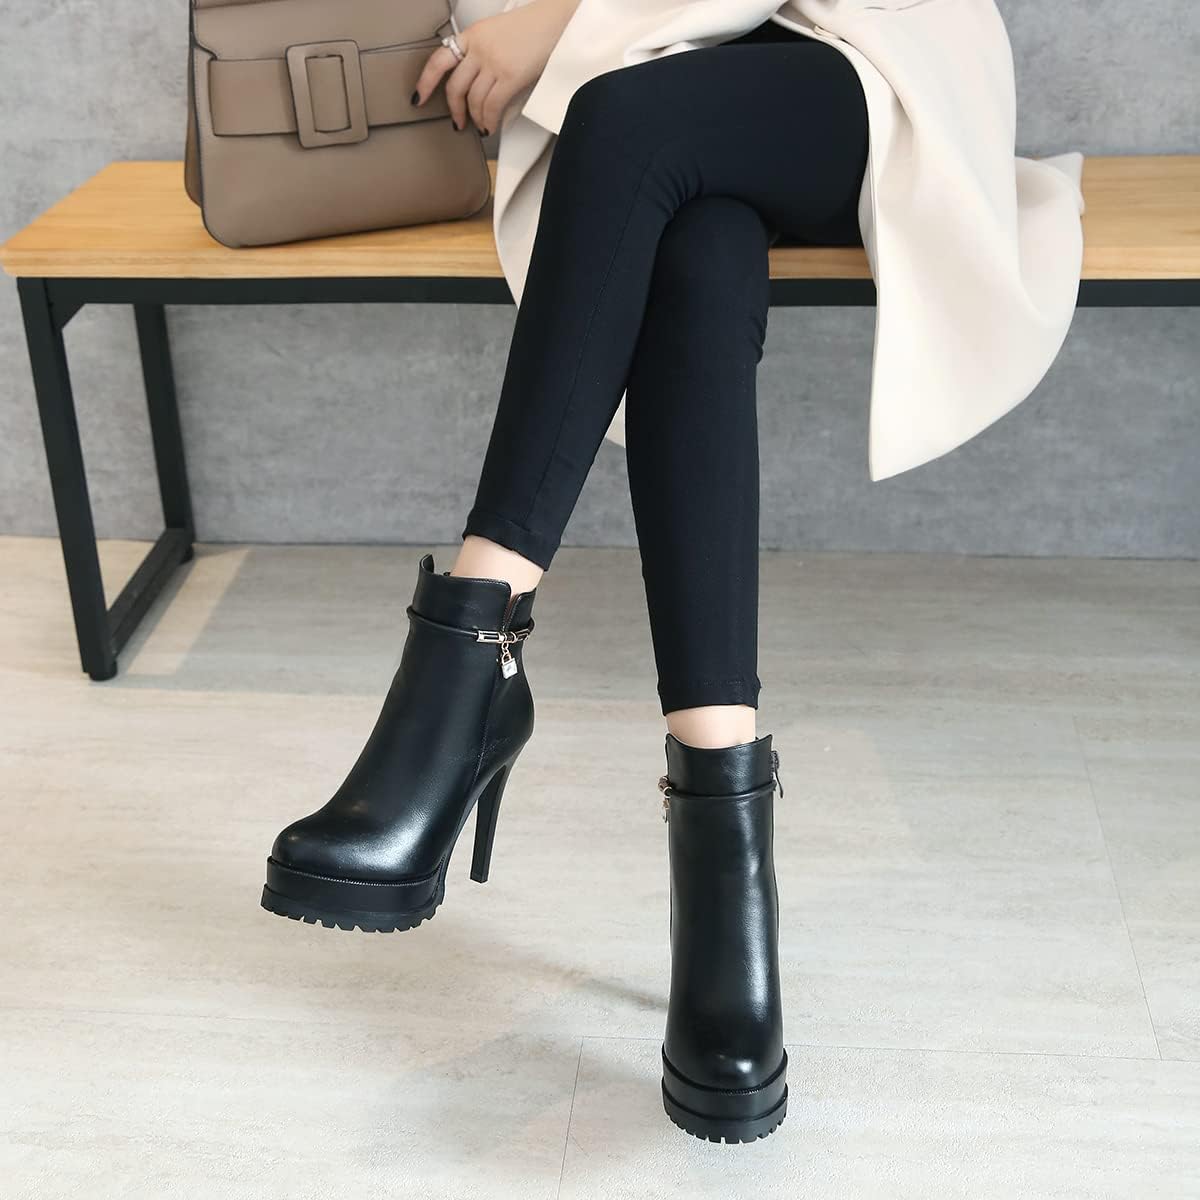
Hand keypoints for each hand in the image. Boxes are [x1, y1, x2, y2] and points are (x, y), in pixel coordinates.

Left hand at [413, 0, 580, 135]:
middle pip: (455, 87)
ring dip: (476, 119)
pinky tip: (491, 125)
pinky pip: (492, 106)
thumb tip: (475, 82)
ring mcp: (494, 63)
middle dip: (454, 110)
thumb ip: (482, 53)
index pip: (439, 60)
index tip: (419, 98)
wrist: (558, 20)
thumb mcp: (497, 33)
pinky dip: (489, 120)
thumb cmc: (534, 28)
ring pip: (474, 100)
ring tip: (481, 126)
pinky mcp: (510, 76)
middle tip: (458, 122)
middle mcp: (479, 49)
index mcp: (472, 35)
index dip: (425, 82)